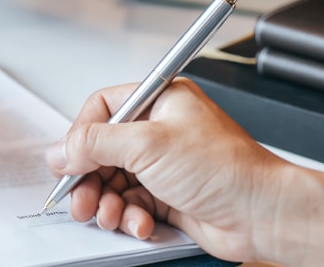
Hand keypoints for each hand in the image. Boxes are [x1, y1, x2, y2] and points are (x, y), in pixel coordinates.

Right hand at [46, 79, 299, 263]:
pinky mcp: (167, 196)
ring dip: (105, 202)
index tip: (68, 160)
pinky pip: (130, 204)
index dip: (81, 136)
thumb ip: (95, 144)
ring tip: (108, 215)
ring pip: (112, 181)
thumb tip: (60, 151)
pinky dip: (128, 216)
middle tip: (79, 198)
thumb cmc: (225, 169)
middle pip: (101, 151)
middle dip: (88, 178)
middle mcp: (159, 130)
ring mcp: (163, 165)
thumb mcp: (147, 145)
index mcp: (159, 101)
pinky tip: (138, 223)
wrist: (263, 214)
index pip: (102, 109)